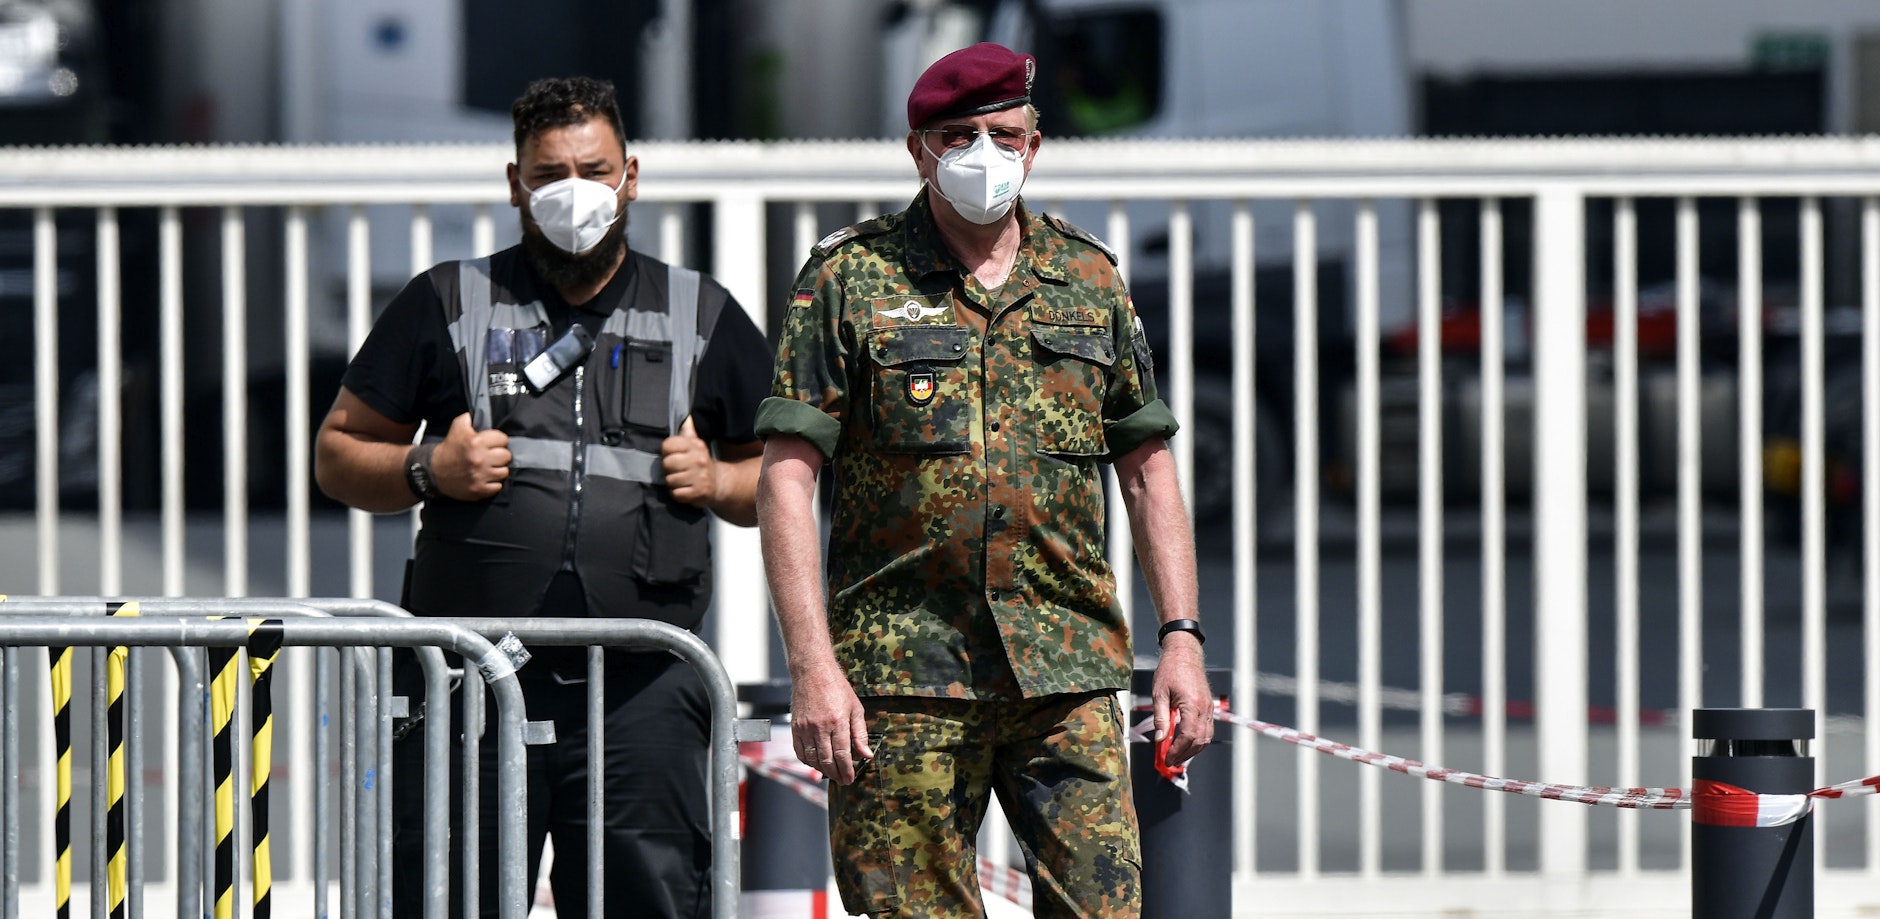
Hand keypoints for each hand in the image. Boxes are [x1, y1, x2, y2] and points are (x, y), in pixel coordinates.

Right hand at [431, 413, 510, 499]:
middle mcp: (479, 459)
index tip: (493, 444)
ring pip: (504, 472)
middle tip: (492, 456)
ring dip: (498, 469)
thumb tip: (482, 412)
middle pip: (506, 456)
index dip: (498, 441)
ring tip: (489, 467)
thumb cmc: (449, 449)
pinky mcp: (479, 490)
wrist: (434, 472)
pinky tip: (486, 478)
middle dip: (500, 455)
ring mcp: (480, 476)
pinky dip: (494, 483)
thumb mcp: (457, 427)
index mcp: (476, 442)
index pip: (503, 439)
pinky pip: (498, 487)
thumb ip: (470, 417)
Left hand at [661, 416, 716, 505]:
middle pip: (667, 464)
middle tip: (677, 471)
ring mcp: (700, 477)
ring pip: (670, 480)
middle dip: (669, 470)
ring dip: (673, 483)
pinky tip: (685, 490)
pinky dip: (677, 495)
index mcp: (695, 446)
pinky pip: (676, 494)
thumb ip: (687, 432)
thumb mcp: (696, 445)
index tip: (674, 456)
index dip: (666, 452)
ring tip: (682, 481)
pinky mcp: (699, 492)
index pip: (668, 445)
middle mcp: (699, 460)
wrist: (718, 483)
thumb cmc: (700, 463)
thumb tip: (686, 417)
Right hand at [790, 661, 872, 785]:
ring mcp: (805, 728)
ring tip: (831, 774)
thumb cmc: (837, 687)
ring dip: (822, 770)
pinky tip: (815, 763)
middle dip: (836, 774)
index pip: (842, 754)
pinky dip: (807, 761)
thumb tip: (866, 755)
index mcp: (838, 722)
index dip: (846, 770)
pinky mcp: (795, 727)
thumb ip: (860, 733)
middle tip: (842, 781)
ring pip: (812, 759)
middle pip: (826, 760)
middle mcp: (820, 727)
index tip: (850, 779)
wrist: (812, 671)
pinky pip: (799, 751)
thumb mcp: (855, 708)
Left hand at [1152, 634, 1212, 766]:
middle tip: (1170, 761)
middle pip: (1199, 740)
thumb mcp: (1159, 693)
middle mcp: (1204, 707)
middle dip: (1185, 754)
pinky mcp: (1208, 706)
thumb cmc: (1170, 670)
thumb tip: (1159, 739)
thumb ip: (1160, 718)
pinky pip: (1207, 729)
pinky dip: (1198, 740)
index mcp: (1192, 704)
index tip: (1167, 757)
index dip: (1178, 750)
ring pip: (1206, 737)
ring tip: (1178, 755)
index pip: (1188, 735)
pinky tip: (1186, 743)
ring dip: (1193, 749)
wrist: (1184, 653)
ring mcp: (1209, 707)